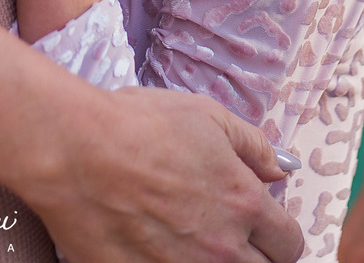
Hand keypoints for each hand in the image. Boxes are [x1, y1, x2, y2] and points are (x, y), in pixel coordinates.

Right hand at [18, 81, 303, 262]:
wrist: (73, 149)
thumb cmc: (134, 125)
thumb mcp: (202, 115)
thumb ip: (251, 143)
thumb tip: (279, 169)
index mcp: (244, 203)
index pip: (289, 241)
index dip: (277, 233)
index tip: (262, 225)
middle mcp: (222, 246)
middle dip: (253, 252)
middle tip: (227, 234)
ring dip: (216, 260)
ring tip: (191, 239)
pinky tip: (154, 245)